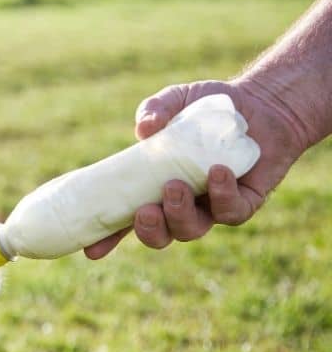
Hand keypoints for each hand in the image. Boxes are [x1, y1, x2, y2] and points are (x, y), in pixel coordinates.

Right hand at [84, 79, 306, 259]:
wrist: (260, 105)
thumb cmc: (207, 109)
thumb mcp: (175, 101)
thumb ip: (155, 108)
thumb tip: (145, 128)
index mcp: (152, 189)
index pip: (124, 221)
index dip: (108, 239)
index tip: (92, 251)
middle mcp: (179, 206)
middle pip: (159, 236)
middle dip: (149, 231)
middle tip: (145, 211)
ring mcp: (210, 208)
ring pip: (191, 230)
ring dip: (179, 214)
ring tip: (176, 186)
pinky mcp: (242, 203)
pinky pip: (230, 212)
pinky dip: (221, 195)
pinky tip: (217, 171)